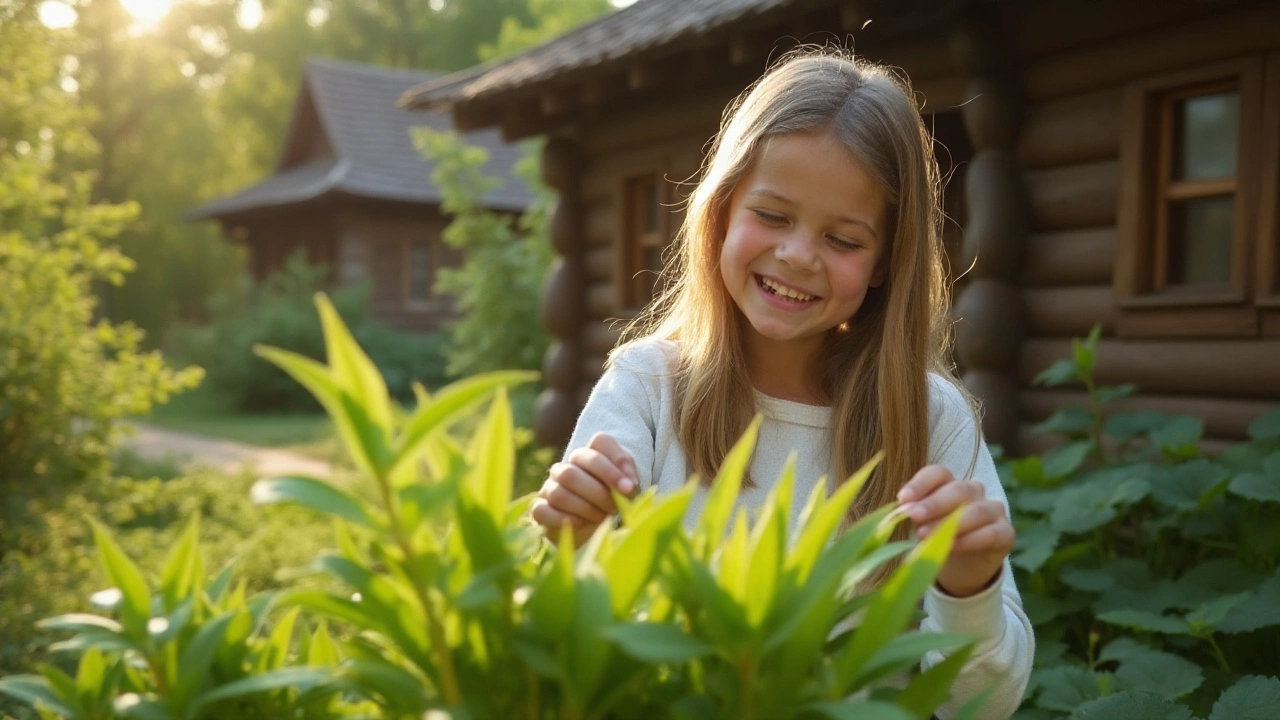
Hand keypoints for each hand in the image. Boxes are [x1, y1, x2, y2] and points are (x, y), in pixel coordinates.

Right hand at [531, 432, 638, 545]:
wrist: (594, 530)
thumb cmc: (612, 502)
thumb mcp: (627, 488)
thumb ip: (629, 478)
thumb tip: (627, 484)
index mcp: (589, 455)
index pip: (598, 443)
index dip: (613, 466)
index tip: (629, 488)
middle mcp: (565, 467)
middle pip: (572, 472)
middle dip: (599, 493)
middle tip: (615, 508)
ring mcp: (549, 488)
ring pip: (559, 494)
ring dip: (585, 508)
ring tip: (601, 517)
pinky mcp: (540, 510)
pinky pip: (541, 511)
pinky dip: (562, 519)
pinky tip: (580, 523)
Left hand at [897, 465, 1014, 597]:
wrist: (962, 570)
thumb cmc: (938, 538)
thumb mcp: (922, 525)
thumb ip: (915, 515)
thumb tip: (899, 512)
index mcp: (950, 484)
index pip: (938, 473)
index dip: (921, 483)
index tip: (902, 499)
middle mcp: (974, 492)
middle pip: (957, 490)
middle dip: (933, 503)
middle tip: (912, 516)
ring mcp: (993, 510)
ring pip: (976, 511)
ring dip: (949, 523)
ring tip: (925, 535)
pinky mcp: (1006, 533)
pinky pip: (991, 533)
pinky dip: (969, 540)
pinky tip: (950, 546)